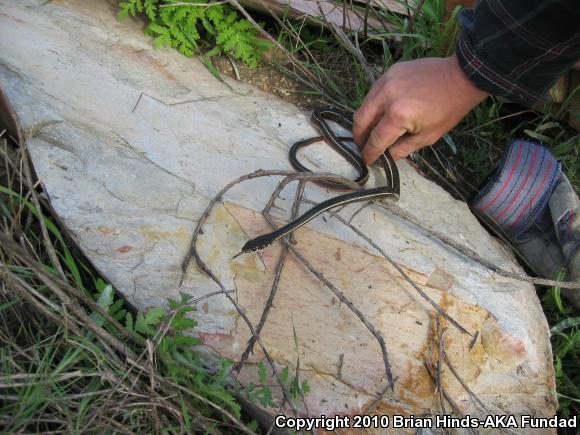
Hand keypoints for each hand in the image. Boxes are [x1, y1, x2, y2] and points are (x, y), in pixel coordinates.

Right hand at [353, 54, 488, 163]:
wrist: (461, 76)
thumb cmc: (448, 109)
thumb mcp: (428, 137)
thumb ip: (402, 149)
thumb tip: (386, 156)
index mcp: (398, 115)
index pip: (376, 139)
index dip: (369, 153)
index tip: (366, 161)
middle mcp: (387, 96)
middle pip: (361, 120)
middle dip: (359, 137)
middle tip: (362, 147)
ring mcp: (386, 81)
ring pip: (364, 105)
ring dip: (364, 121)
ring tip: (370, 132)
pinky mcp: (389, 72)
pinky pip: (373, 93)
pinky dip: (373, 106)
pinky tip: (380, 113)